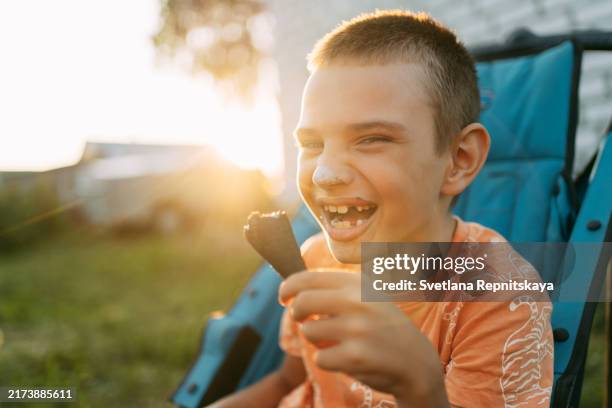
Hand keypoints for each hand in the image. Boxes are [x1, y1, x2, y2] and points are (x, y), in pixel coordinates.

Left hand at [279, 270, 448, 407]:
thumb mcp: (368, 297)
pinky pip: (320, 358)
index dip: (289, 287)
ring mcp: (356, 329)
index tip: (283, 296)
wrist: (416, 361)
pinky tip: (345, 358)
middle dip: (296, 312)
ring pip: (309, 332)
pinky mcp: (354, 356)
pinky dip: (327, 361)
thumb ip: (336, 290)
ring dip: (316, 339)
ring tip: (335, 341)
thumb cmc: (384, 327)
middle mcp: (357, 302)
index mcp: (358, 284)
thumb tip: (294, 288)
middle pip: (302, 302)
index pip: (309, 278)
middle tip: (302, 319)